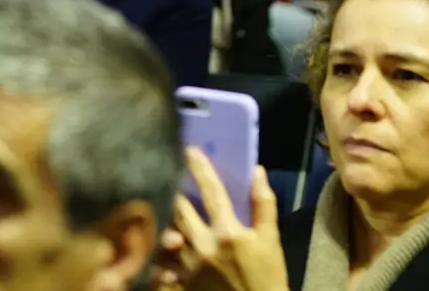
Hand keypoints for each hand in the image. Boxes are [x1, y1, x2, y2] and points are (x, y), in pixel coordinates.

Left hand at [153, 149, 286, 290]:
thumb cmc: (268, 277)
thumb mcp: (271, 240)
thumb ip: (264, 204)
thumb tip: (258, 171)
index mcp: (228, 231)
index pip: (211, 191)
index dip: (200, 168)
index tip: (189, 150)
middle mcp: (204, 245)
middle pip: (180, 208)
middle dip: (177, 192)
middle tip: (174, 181)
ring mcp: (190, 265)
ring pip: (168, 232)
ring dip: (167, 218)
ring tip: (165, 207)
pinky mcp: (183, 281)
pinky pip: (162, 263)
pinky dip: (158, 252)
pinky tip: (157, 242)